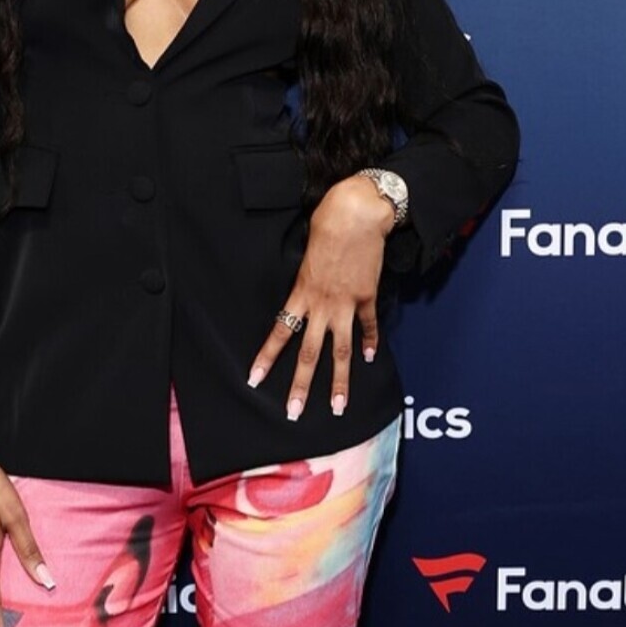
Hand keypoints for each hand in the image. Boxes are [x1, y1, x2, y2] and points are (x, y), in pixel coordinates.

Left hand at [247, 174, 391, 418]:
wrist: (357, 213)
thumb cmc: (327, 225)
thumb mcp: (304, 255)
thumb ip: (303, 281)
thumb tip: (303, 296)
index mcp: (300, 294)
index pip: (279, 333)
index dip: (266, 359)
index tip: (254, 380)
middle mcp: (322, 305)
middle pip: (308, 355)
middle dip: (300, 386)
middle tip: (294, 412)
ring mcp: (346, 305)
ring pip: (341, 353)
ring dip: (339, 382)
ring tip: (339, 407)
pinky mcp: (367, 298)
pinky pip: (368, 328)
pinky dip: (371, 344)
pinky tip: (370, 359)